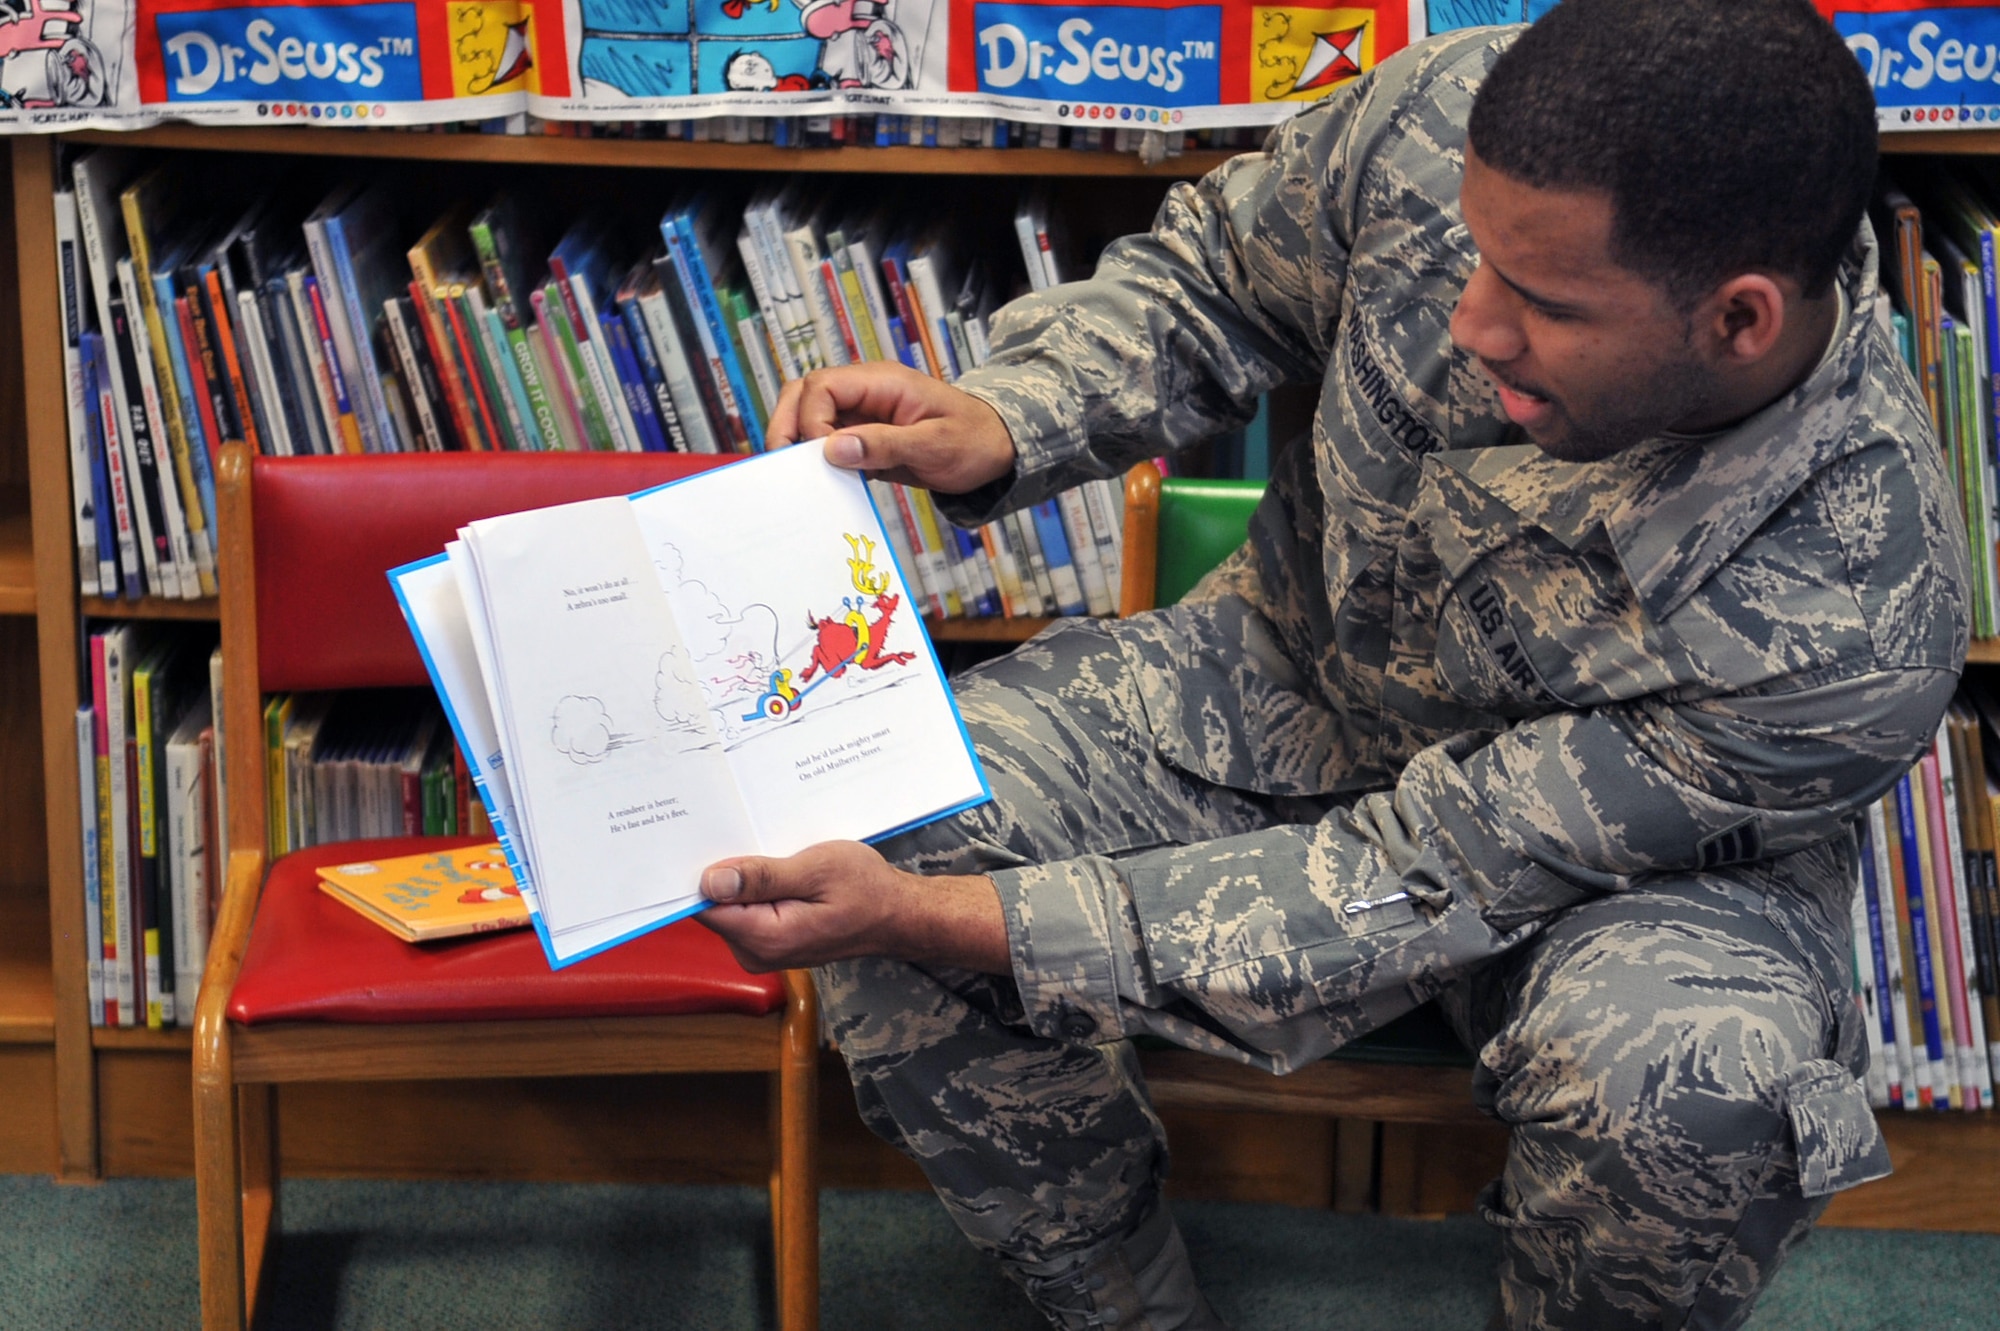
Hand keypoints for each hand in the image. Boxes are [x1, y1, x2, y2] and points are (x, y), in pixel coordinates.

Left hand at [695, 840, 1009, 974]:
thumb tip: (711, 880)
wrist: (897, 915)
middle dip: (724, 869)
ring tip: (768, 847)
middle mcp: (756, 952)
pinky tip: (774, 865)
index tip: (700, 837)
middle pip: (714, 905)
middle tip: (743, 832)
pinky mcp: (768, 942)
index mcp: (765, 937)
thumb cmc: (866, 890)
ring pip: (729, 904)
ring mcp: (761, 949)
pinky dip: (754, 885)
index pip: (705, 906)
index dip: (699, 871)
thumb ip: (762, 877)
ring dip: (742, 875)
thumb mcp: (817, 870)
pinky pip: (745, 909)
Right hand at [766, 362, 1016, 494]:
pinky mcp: (864, 439)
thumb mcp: (935, 445)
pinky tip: (816, 486)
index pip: (823, 387)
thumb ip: (884, 445)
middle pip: (805, 394)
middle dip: (786, 425)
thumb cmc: (974, 440)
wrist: (996, 450)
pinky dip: (816, 462)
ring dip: (796, 443)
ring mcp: (862, 415)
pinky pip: (828, 444)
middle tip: (779, 462)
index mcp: (883, 382)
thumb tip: (832, 448)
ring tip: (792, 476)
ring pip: (809, 418)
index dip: (811, 419)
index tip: (820, 456)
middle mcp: (866, 393)